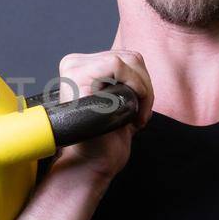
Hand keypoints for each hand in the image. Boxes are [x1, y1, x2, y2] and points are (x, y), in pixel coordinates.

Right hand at [49, 49, 155, 183]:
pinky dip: (136, 86)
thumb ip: (125, 82)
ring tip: (136, 115)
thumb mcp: (118, 102)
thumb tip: (142, 70)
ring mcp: (74, 70)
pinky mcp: (78, 78)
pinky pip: (117, 65)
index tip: (141, 108)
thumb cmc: (104, 139)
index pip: (124, 57)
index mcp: (81, 68)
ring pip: (126, 60)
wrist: (92, 163)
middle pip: (129, 57)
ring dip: (143, 89)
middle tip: (141, 114)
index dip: (142, 82)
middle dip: (145, 85)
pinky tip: (131, 110)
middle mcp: (74, 64)